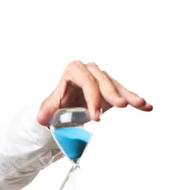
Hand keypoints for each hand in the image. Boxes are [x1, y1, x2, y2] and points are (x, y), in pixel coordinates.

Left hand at [37, 60, 152, 126]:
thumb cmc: (54, 109)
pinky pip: (124, 93)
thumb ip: (45, 113)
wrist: (62, 112)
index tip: (95, 116)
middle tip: (120, 107)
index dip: (92, 97)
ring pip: (116, 85)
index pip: (86, 82)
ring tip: (140, 104)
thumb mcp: (47, 111)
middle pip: (103, 80)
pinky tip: (146, 107)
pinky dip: (135, 99)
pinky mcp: (111, 89)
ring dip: (129, 95)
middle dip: (112, 94)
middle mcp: (89, 71)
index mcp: (73, 71)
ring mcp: (102, 79)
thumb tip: (43, 118)